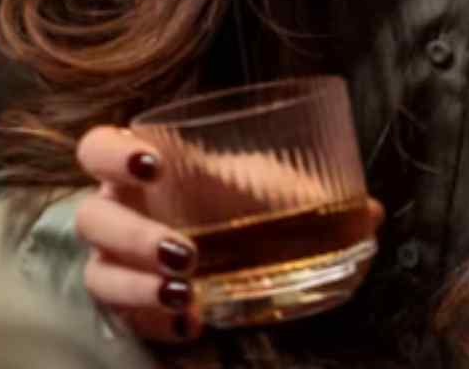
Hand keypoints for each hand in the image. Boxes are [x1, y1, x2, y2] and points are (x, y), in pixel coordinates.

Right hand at [75, 126, 384, 341]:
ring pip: (99, 275)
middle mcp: (116, 210)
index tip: (154, 163)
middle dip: (136, 237)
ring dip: (140, 287)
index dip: (113, 153)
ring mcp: (112, 260)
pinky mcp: (124, 302)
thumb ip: (316, 191)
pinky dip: (157, 322)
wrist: (226, 240)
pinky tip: (194, 322)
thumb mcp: (273, 187)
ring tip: (188, 293)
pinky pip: (123, 318)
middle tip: (189, 251)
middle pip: (93, 219)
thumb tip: (374, 214)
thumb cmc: (240, 197)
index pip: (96, 147)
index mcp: (141, 166)